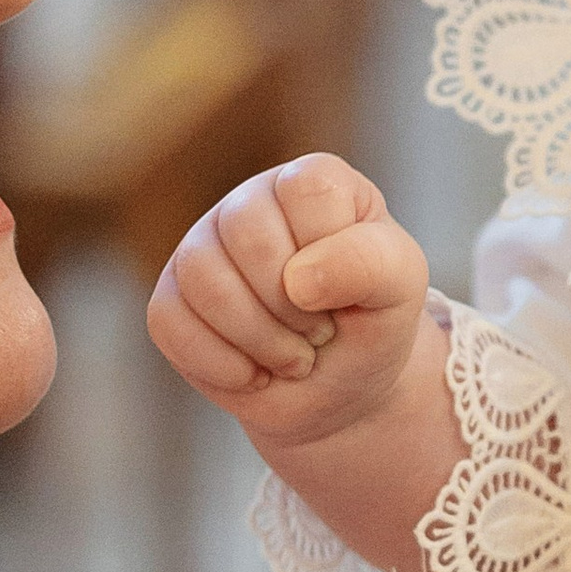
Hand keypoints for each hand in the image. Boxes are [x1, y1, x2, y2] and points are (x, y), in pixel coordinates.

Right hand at [148, 154, 430, 455]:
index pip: (306, 189)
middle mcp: (250, 202)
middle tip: (320, 334)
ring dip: (259, 339)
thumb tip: (297, 279)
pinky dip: (223, 365)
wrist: (340, 388)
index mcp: (311, 183)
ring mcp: (202, 247)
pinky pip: (169, 321)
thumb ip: (371, 262)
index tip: (351, 292)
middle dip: (292, 306)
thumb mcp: (401, 288)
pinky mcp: (171, 298)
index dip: (331, 253)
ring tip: (292, 358)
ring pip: (202, 277)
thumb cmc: (372, 323)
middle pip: (246, 233)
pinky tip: (254, 371)